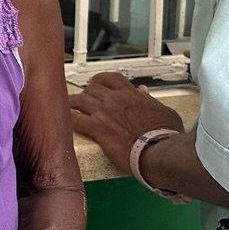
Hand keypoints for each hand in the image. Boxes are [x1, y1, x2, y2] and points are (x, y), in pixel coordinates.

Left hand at [67, 72, 183, 172]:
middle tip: (82, 101)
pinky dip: (67, 119)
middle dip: (85, 93)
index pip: (110, 78)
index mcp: (131, 94)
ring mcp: (104, 113)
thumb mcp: (164, 111)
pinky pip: (74, 119)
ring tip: (68, 108)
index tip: (96, 84)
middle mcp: (115, 100)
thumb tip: (144, 92)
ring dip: (72, 104)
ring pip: (78, 100)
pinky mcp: (96, 128)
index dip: (100, 80)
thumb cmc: (165, 135)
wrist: (159, 151)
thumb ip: (151, 100)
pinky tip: (63, 122)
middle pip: (91, 88)